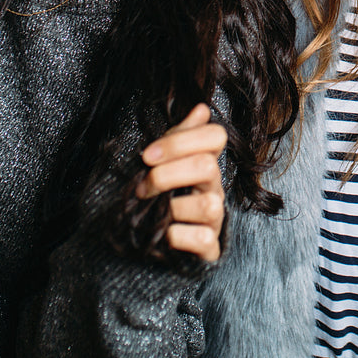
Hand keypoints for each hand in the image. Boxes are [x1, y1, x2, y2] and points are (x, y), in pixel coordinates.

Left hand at [137, 103, 226, 262]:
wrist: (148, 248)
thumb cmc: (157, 200)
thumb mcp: (163, 165)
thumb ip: (179, 138)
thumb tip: (201, 108)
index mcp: (204, 164)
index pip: (215, 136)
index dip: (181, 141)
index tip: (148, 155)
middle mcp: (214, 189)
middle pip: (208, 166)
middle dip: (168, 174)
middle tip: (143, 185)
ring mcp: (215, 220)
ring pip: (209, 205)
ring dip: (173, 208)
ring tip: (153, 213)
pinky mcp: (209, 249)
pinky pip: (202, 238)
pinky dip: (177, 237)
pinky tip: (163, 236)